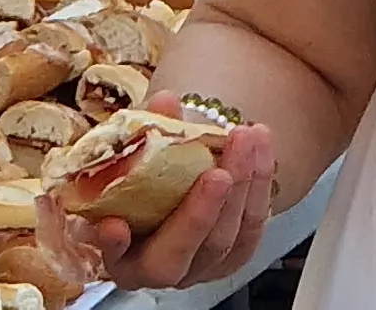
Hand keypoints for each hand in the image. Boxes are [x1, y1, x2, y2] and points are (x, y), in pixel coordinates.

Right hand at [46, 96, 276, 288]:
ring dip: (244, 185)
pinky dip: (260, 184)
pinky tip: (261, 147)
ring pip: (230, 237)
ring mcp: (205, 266)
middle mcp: (167, 272)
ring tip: (247, 138)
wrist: (166, 191)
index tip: (115, 224)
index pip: (124, 259)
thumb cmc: (136, 185)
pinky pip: (254, 225)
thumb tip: (166, 102)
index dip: (117, 245)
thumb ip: (142, 135)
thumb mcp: (128, 162)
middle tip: (219, 171)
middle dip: (207, 209)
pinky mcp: (235, 254)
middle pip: (191, 249)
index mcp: (127, 262)